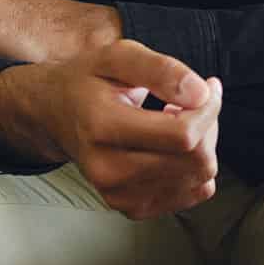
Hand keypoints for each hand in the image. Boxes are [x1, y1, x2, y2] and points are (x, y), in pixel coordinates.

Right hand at [0, 40, 221, 220]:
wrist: (54, 114)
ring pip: (199, 179)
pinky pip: (191, 194)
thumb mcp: (118, 56)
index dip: (209, 110)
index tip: (209, 87)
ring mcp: (119, 195)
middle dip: (207, 126)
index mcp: (102, 127)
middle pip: (195, 161)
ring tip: (176, 121)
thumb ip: (161, 69)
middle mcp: (108, 170)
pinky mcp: (131, 208)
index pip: (183, 135)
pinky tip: (171, 145)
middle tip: (192, 102)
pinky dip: (193, 167)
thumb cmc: (88, 80)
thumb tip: (202, 94)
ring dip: (202, 146)